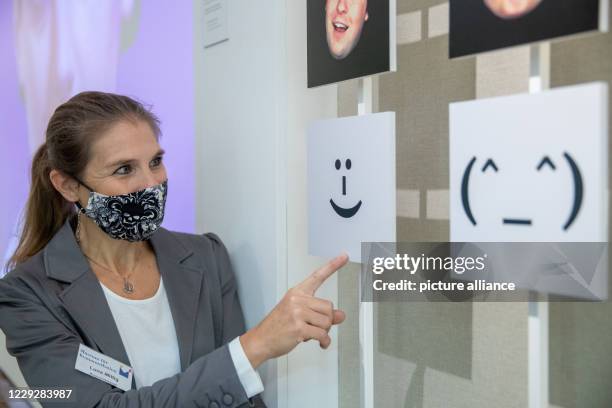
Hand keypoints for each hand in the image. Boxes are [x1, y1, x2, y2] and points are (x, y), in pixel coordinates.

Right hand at [239, 253, 348, 368]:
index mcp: (297, 292)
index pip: (318, 276)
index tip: (344, 256)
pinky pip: (322, 334)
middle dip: (326, 320)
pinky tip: (320, 343)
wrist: (261, 340)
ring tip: (312, 333)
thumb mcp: (298, 314)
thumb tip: (341, 315)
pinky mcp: (299, 327)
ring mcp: (297, 313)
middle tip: (316, 326)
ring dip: (324, 332)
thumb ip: (321, 313)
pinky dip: (324, 341)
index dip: (333, 265)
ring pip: (327, 322)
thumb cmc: (278, 326)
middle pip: (329, 307)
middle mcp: (297, 300)